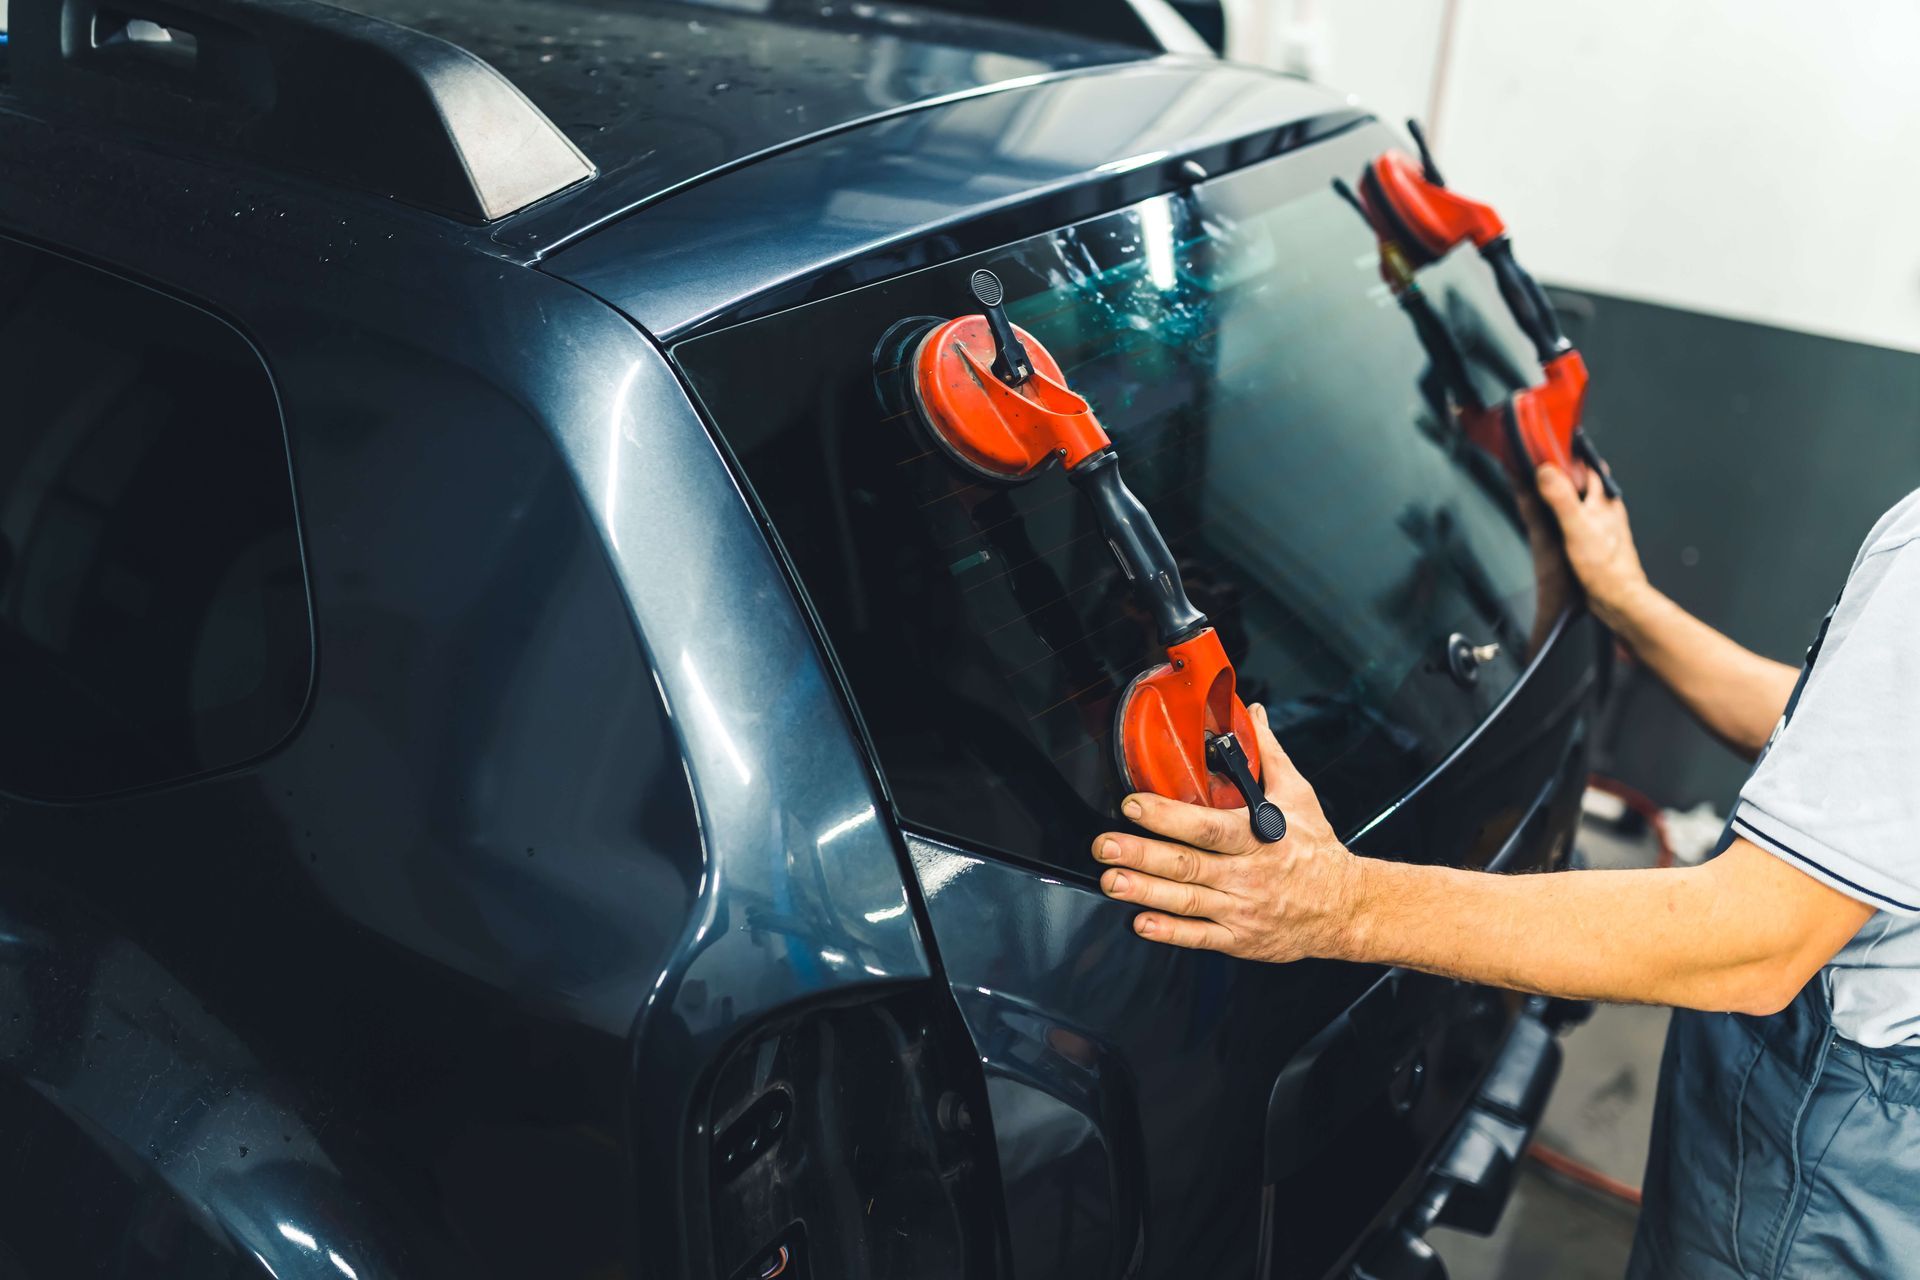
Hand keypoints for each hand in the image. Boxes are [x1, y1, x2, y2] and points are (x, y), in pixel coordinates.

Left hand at [1093, 704, 1361, 962]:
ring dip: (1144, 891)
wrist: (1346, 907)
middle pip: (1188, 864)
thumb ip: (1268, 754)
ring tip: (1110, 879)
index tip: (1133, 804)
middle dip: (1141, 854)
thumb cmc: (1316, 848)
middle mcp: (1248, 875)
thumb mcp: (1298, 795)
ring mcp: (1242, 910)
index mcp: (1258, 837)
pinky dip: (1169, 931)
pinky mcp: (1239, 938)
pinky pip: (1199, 936)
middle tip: (1104, 844)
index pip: (1208, 825)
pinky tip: (1141, 921)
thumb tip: (1250, 714)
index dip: (1168, 816)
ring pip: (1186, 900)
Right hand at [1534, 462, 1649, 631]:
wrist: (1619, 598)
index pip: (1590, 467)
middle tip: (1545, 471)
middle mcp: (1607, 511)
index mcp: (1604, 501)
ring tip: (1547, 496)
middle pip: (1587, 484)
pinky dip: (1569, 519)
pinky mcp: (1599, 544)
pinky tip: (1559, 529)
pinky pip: (1582, 523)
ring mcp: (1604, 528)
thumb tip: (1546, 471)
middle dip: (1568, 476)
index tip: (1553, 449)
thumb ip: (1561, 498)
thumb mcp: (1577, 527)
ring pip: (1585, 504)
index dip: (1572, 456)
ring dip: (1569, 498)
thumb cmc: (1604, 568)